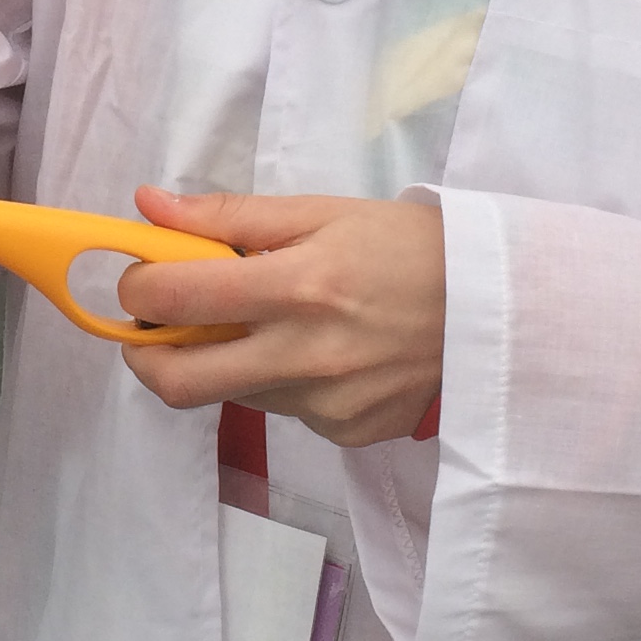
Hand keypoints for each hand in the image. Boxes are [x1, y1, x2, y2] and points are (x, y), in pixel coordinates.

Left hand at [116, 186, 444, 450]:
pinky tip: (323, 351)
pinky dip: (282, 381)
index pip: (177, 300)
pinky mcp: (348, 433)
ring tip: (268, 323)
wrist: (503, 308)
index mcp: (298, 288)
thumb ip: (229, 217)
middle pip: (179, 382)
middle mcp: (306, 356)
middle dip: (146, 354)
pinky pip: (286, 411)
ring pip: (236, 393)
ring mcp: (327, 405)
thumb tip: (147, 207)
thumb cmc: (410, 246)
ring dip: (227, 361)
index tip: (141, 278)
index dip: (138, 288)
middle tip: (154, 328)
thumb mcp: (322, 213)